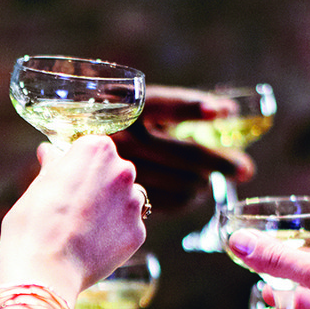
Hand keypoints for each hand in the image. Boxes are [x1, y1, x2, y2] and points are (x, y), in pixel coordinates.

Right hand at [0, 136, 144, 300]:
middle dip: (99, 186)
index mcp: (96, 149)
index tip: (68, 181)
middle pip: (115, 172)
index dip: (80, 166)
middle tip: (73, 208)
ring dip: (110, 209)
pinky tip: (93, 244)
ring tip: (84, 229)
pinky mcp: (138, 232)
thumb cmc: (32, 225)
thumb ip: (53, 167)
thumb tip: (50, 153)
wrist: (43, 269)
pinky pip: (128, 227)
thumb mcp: (36, 186)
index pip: (94, 148)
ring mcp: (133, 202)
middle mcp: (122, 170)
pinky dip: (114, 234)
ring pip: (126, 199)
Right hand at [111, 85, 256, 211]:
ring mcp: (120, 172)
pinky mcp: (124, 199)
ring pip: (184, 183)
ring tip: (213, 180)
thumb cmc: (107, 131)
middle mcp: (120, 138)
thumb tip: (228, 114)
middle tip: (244, 169)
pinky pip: (171, 203)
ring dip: (206, 182)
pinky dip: (189, 199)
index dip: (197, 108)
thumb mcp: (130, 109)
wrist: (64, 165)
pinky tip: (193, 194)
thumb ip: (171, 110)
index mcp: (123, 109)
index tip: (228, 112)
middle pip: (187, 153)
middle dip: (222, 162)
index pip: (167, 105)